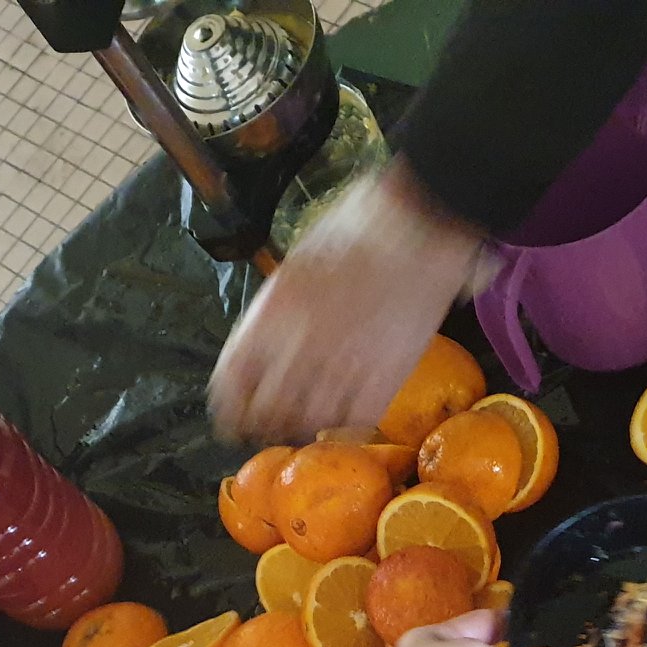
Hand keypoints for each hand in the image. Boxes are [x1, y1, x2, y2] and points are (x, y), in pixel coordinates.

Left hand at [209, 160, 488, 442]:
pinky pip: (353, 421)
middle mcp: (297, 347)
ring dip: (306, 424)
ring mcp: (341, 367)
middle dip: (267, 421)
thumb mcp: (294, 266)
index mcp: (268, 315)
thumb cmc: (355, 228)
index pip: (230, 385)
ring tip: (315, 415)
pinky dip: (347, 421)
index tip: (236, 416)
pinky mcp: (383, 379)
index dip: (230, 408)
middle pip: (266, 413)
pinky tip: (348, 409)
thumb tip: (264, 351)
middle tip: (277, 420)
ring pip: (308, 423)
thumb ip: (275, 314)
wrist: (416, 223)